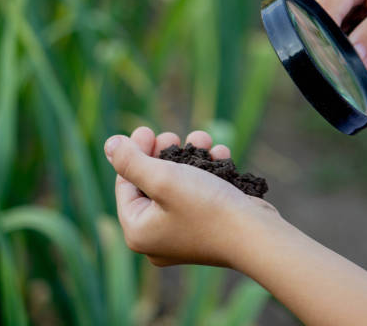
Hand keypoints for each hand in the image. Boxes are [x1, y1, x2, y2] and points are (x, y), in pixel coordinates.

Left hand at [103, 126, 279, 267]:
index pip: (125, 184)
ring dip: (190, 156)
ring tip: (201, 137)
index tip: (146, 130)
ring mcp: (184, 233)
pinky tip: (220, 154)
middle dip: (164, 153)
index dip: (133, 153)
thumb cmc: (206, 208)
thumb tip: (110, 144)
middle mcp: (158, 237)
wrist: (257, 235)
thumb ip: (131, 160)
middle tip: (171, 135)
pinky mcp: (208, 226)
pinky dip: (208, 172)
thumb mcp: (163, 178)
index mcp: (138, 231)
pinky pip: (200, 194)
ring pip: (179, 184)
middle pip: (152, 183)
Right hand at [313, 0, 366, 134]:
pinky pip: (328, 29)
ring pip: (323, 26)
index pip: (326, 7)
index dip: (331, 36)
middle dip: (344, 40)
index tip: (345, 63)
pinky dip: (349, 40)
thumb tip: (352, 56)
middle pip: (321, 18)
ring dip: (348, 42)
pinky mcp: (332, 1)